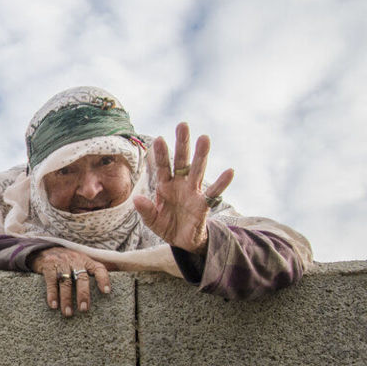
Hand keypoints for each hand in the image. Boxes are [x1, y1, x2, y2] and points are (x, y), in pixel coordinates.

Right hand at [30, 247, 110, 316]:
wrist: (44, 249)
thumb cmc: (67, 261)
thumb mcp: (81, 262)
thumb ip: (91, 273)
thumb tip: (107, 291)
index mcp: (86, 261)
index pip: (99, 268)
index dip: (103, 279)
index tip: (106, 292)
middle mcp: (76, 260)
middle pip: (82, 277)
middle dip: (83, 294)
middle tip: (83, 309)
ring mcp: (62, 262)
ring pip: (66, 282)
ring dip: (66, 299)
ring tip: (68, 313)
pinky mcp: (48, 264)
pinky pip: (51, 281)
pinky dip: (52, 294)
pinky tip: (53, 305)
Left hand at [132, 122, 233, 254]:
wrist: (182, 240)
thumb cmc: (166, 225)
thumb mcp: (151, 220)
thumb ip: (145, 210)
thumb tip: (137, 199)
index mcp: (164, 185)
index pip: (162, 166)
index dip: (160, 154)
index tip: (159, 139)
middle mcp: (179, 184)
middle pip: (181, 161)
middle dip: (181, 144)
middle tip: (182, 125)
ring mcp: (193, 191)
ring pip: (197, 170)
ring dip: (201, 155)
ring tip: (204, 138)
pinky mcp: (204, 204)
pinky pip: (214, 192)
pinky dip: (222, 182)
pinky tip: (229, 171)